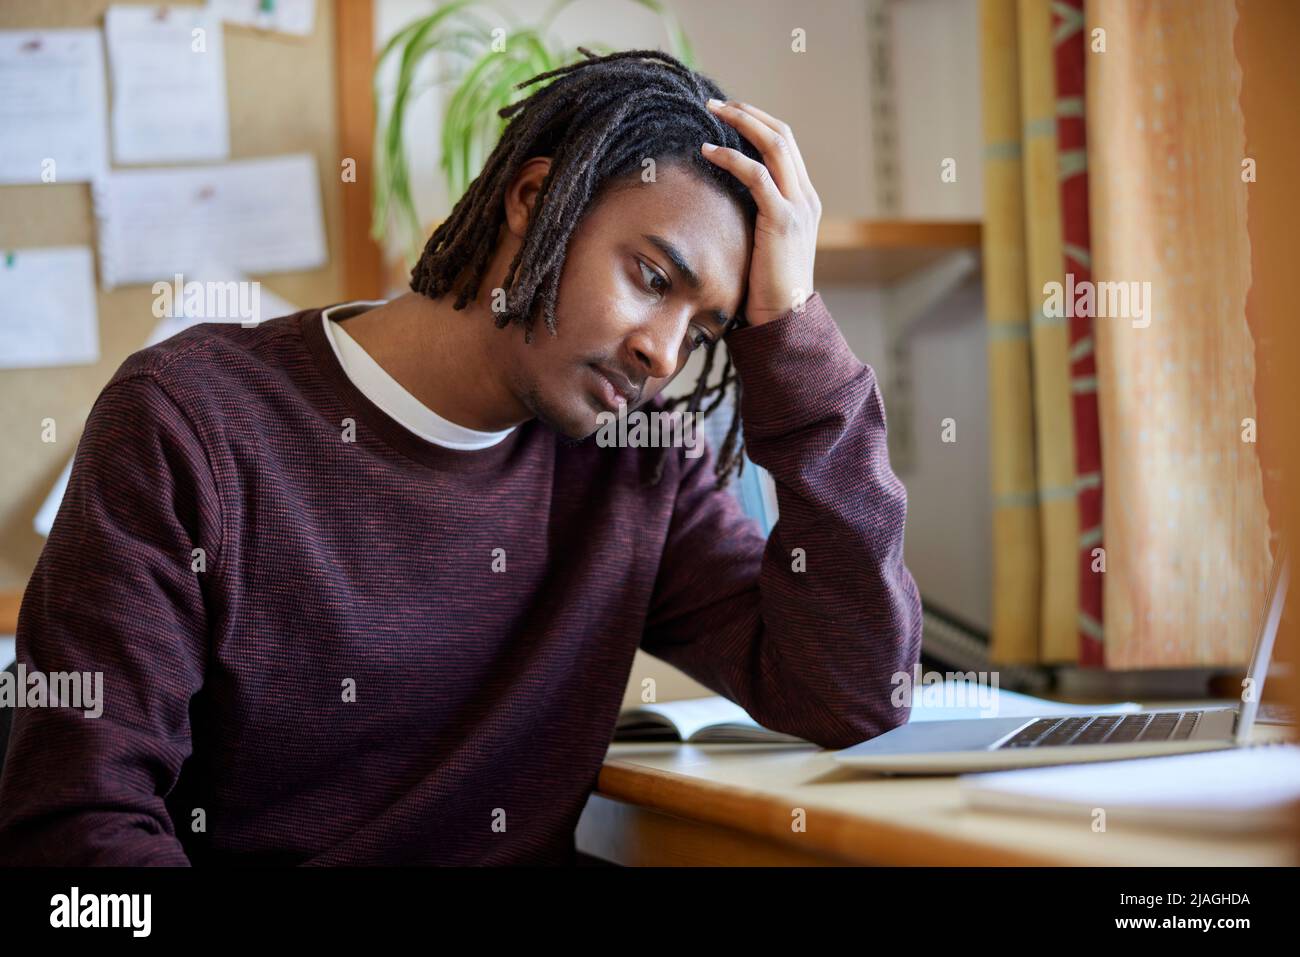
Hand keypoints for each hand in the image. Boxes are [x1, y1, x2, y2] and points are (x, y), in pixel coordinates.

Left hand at [701, 98, 821, 326]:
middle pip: (782, 135)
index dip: (758, 124)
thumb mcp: (762, 245)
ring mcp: (798, 206)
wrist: (785, 319)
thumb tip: (719, 205)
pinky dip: (731, 158)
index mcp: (804, 200)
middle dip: (748, 113)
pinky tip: (708, 152)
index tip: (729, 115)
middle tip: (716, 104)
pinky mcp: (783, 220)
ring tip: (712, 113)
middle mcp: (806, 197)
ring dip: (741, 122)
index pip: (785, 146)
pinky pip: (757, 175)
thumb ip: (753, 219)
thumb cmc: (765, 289)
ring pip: (775, 145)